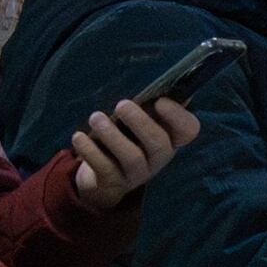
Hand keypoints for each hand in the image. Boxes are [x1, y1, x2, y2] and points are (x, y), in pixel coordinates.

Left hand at [64, 96, 197, 209]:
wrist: (102, 177)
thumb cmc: (124, 138)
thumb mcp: (137, 121)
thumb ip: (148, 104)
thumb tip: (166, 83)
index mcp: (169, 138)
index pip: (188, 130)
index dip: (178, 116)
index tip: (160, 101)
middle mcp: (158, 158)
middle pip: (159, 144)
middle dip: (141, 122)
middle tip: (121, 104)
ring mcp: (137, 174)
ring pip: (132, 157)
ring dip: (112, 135)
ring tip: (95, 117)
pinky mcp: (114, 183)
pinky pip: (104, 168)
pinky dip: (90, 150)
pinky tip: (78, 137)